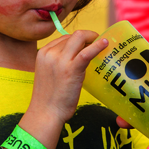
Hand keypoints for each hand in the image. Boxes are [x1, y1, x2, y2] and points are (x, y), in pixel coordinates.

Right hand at [16, 30, 108, 148]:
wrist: (46, 113)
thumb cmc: (49, 97)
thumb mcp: (49, 73)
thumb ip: (59, 62)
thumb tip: (78, 56)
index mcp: (43, 53)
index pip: (64, 38)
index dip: (78, 39)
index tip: (87, 43)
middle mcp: (50, 53)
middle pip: (73, 36)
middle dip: (87, 36)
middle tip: (97, 42)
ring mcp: (60, 60)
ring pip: (79, 38)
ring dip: (93, 38)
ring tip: (102, 43)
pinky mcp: (71, 69)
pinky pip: (86, 52)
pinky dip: (97, 45)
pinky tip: (105, 43)